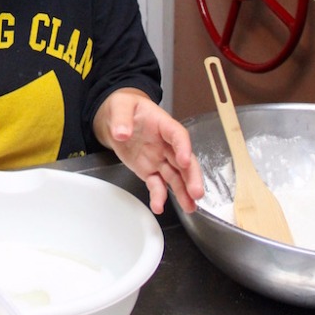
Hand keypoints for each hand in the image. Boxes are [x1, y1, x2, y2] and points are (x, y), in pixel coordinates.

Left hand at [93, 89, 203, 214]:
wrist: (118, 118)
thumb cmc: (126, 108)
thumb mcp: (121, 106)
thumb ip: (122, 119)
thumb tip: (122, 133)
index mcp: (163, 125)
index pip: (178, 135)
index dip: (183, 147)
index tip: (184, 160)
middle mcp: (166, 144)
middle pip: (183, 161)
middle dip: (191, 177)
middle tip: (197, 192)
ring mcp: (159, 158)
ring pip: (175, 176)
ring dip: (183, 192)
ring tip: (190, 207)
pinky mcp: (150, 170)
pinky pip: (157, 184)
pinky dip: (158, 196)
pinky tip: (158, 206)